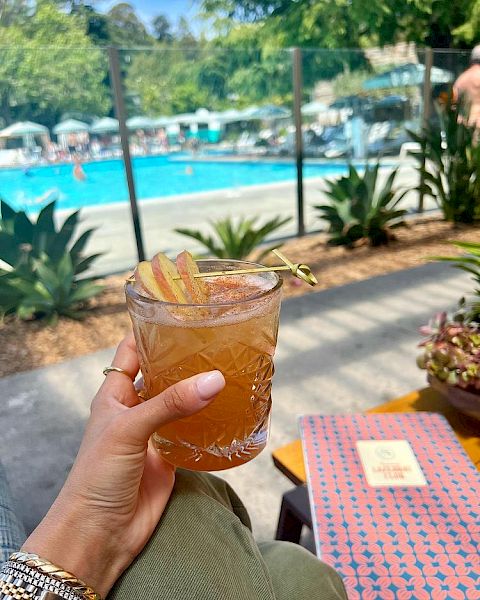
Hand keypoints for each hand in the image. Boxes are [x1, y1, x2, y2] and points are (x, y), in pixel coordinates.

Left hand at [22, 334, 224, 597]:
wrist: (100, 534)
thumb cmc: (96, 477)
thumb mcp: (129, 430)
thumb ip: (170, 404)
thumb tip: (213, 380)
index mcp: (115, 393)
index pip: (132, 350)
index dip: (151, 330)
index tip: (180, 313)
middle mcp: (136, 407)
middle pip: (163, 373)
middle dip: (185, 358)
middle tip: (216, 340)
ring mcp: (155, 431)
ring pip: (181, 401)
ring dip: (200, 388)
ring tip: (230, 368)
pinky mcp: (171, 454)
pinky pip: (194, 430)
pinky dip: (209, 420)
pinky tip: (229, 409)